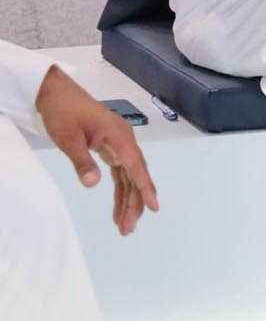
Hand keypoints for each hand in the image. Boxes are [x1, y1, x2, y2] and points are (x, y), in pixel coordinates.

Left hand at [34, 66, 160, 234]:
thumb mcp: (68, 138)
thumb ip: (82, 161)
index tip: (154, 206)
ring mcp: (119, 145)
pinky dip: (120, 190)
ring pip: (129, 177)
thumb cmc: (63, 111)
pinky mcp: (111, 148)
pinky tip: (118, 207)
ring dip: (128, 200)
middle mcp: (124, 141)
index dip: (145, 188)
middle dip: (134, 203)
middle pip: (136, 176)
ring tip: (124, 225)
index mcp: (119, 136)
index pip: (136, 166)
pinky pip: (121, 173)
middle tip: (128, 228)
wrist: (55, 93)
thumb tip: (93, 184)